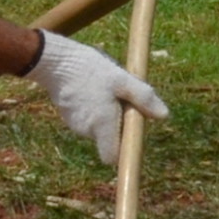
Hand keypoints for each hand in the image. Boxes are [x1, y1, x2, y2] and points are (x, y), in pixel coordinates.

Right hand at [27, 30, 169, 162]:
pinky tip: (89, 88)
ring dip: (104, 113)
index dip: (123, 149)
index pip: (112, 157)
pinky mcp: (67, 115)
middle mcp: (87, 130)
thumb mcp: (122, 79)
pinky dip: (91, 108)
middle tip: (118, 97)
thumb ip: (143, 98)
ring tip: (102, 89)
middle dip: (117, 123)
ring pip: (97, 126)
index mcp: (102, 125)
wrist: (55, 61)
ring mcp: (74, 124)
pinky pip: (86, 118)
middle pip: (108, 138)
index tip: (129, 132)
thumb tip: (164, 115)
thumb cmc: (90, 69)